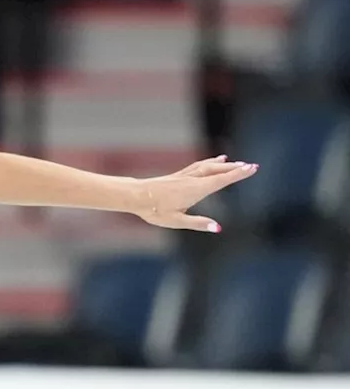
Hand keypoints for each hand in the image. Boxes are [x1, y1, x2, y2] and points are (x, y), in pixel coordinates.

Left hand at [136, 156, 256, 231]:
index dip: (238, 174)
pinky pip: (198, 166)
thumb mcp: (177, 221)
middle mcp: (192, 180)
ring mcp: (185, 176)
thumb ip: (198, 223)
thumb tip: (218, 227)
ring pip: (208, 167)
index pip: (222, 180)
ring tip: (236, 162)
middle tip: (252, 166)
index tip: (252, 168)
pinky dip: (210, 162)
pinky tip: (213, 161)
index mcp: (196, 190)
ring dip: (224, 164)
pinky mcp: (178, 175)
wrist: (135, 196)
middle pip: (218, 171)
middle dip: (235, 168)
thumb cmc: (154, 210)